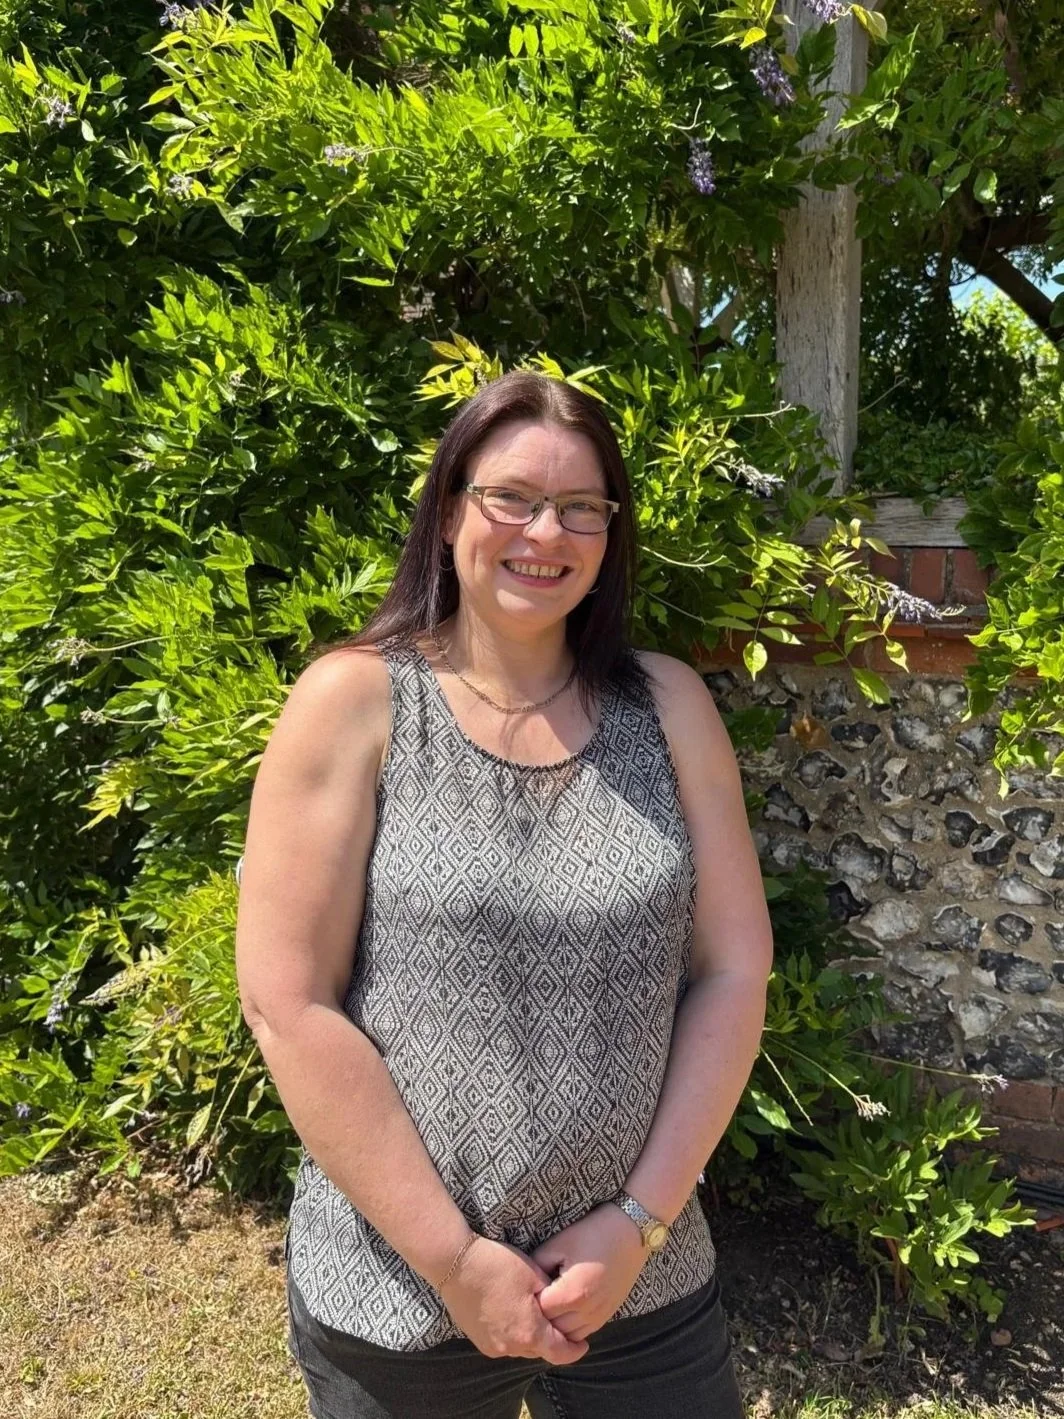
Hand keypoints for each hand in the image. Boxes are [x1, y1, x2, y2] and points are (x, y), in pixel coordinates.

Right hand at [439, 1235, 589, 1364]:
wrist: (455, 1263)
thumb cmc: (498, 1265)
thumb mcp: (534, 1275)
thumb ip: (552, 1297)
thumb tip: (558, 1305)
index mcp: (529, 1334)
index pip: (560, 1353)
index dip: (575, 1350)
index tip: (583, 1344)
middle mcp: (510, 1347)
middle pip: (539, 1350)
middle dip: (552, 1339)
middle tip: (559, 1322)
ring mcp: (492, 1346)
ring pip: (520, 1346)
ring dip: (530, 1336)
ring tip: (534, 1314)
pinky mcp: (478, 1339)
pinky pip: (504, 1342)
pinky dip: (513, 1333)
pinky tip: (512, 1312)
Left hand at [530, 1203, 647, 1341]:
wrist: (629, 1232)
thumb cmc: (591, 1233)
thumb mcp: (558, 1244)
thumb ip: (537, 1266)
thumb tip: (524, 1282)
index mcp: (572, 1293)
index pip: (541, 1312)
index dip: (530, 1301)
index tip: (524, 1289)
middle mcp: (587, 1311)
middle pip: (554, 1329)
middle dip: (541, 1317)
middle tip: (532, 1299)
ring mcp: (600, 1315)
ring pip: (569, 1337)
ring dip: (556, 1326)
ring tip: (548, 1306)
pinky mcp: (608, 1314)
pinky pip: (584, 1332)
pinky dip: (571, 1327)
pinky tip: (565, 1310)